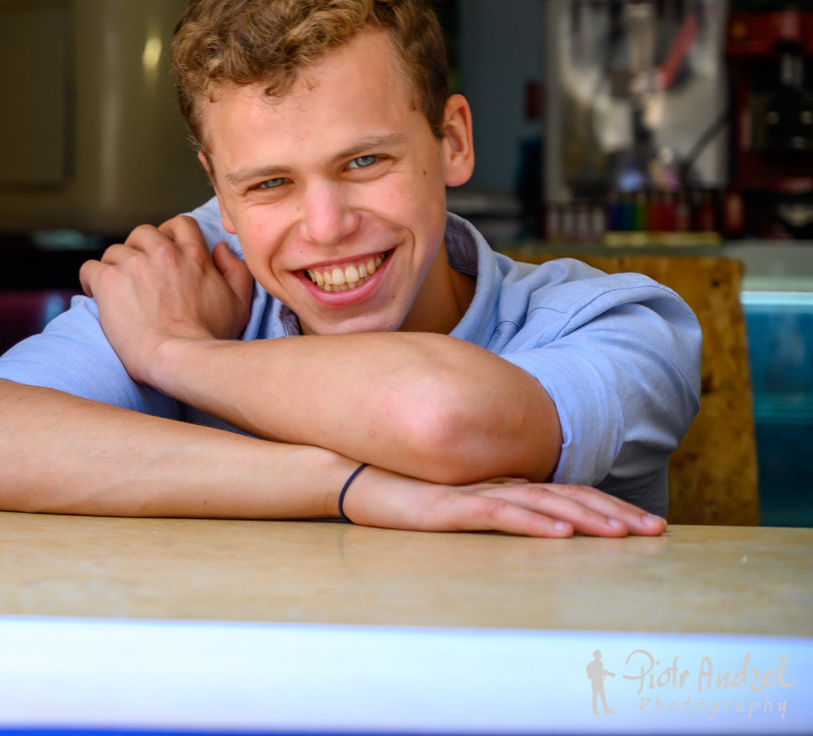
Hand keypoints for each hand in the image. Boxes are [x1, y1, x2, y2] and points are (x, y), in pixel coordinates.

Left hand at [78, 216, 253, 388]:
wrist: (179, 358)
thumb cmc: (209, 338)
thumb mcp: (239, 302)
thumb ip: (235, 269)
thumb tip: (221, 249)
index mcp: (192, 254)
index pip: (179, 224)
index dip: (168, 235)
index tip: (162, 252)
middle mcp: (162, 252)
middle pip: (142, 233)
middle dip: (138, 249)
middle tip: (136, 274)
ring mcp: (133, 264)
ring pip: (115, 251)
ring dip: (115, 267)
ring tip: (117, 290)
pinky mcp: (108, 281)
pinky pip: (90, 268)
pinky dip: (91, 279)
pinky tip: (95, 293)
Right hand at [342, 465, 666, 537]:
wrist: (345, 469)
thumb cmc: (395, 487)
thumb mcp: (451, 499)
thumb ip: (486, 501)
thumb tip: (520, 508)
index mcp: (500, 485)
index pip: (565, 494)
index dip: (607, 507)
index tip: (645, 523)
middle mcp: (496, 484)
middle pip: (567, 497)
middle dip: (615, 514)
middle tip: (657, 530)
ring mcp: (474, 493)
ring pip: (543, 505)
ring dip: (587, 519)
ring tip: (623, 534)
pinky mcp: (449, 506)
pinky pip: (499, 513)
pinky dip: (534, 521)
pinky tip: (560, 531)